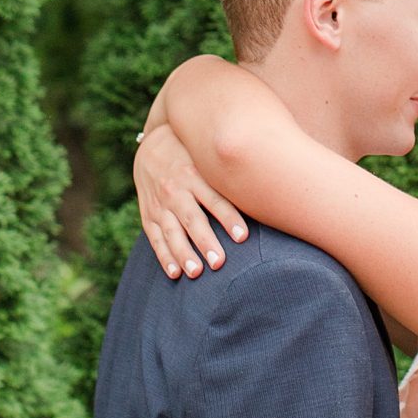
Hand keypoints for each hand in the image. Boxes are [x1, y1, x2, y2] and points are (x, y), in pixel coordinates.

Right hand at [135, 123, 247, 279]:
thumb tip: (268, 180)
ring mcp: (161, 204)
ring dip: (183, 253)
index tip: (243, 237)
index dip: (229, 218)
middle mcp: (176, 190)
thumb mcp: (207, 155)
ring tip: (196, 272)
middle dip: (205, 241)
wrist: (150, 144)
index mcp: (195, 174)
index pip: (215, 199)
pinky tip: (175, 273)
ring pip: (172, 232)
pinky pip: (155, 237)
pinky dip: (164, 256)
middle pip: (192, 219)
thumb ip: (231, 170)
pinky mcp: (149, 214)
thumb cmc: (192, 152)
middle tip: (219, 262)